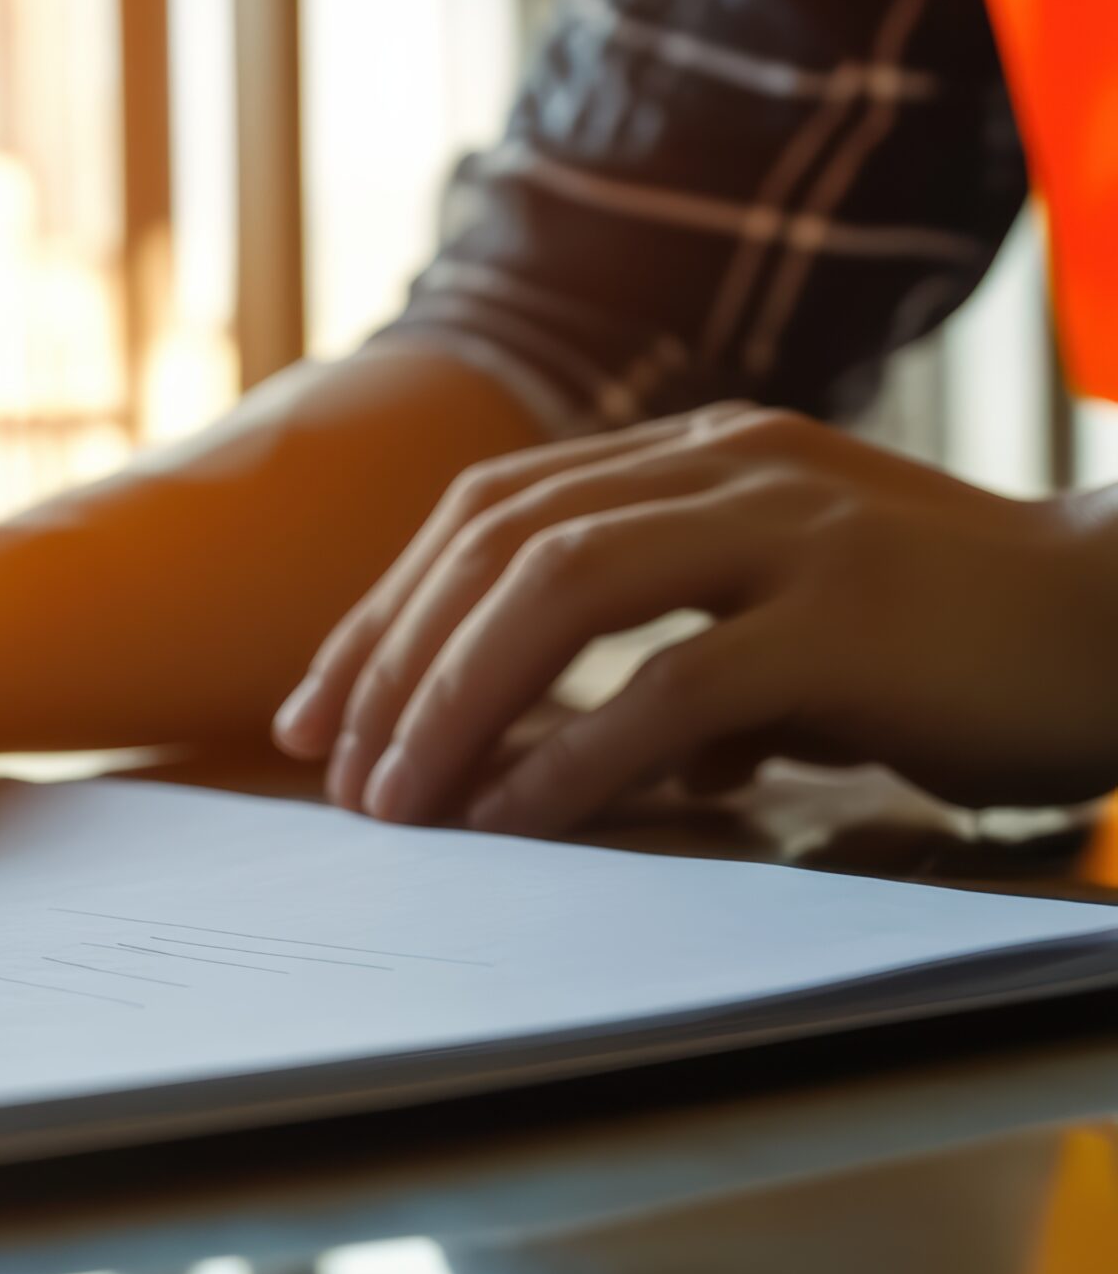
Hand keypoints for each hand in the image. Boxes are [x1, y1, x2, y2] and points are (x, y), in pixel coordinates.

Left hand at [273, 404, 1117, 831]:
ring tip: (395, 803)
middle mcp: (726, 467)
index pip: (493, 511)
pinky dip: (576, 753)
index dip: (388, 607)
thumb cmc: (953, 640)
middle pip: (500, 541)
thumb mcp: (787, 618)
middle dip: (393, 657)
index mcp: (698, 454)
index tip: (320, 708)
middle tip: (331, 767)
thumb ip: (676, 650)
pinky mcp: (847, 619)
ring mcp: (789, 530)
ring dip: (455, 699)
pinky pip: (675, 682)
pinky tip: (514, 819)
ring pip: (563, 589)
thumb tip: (554, 753)